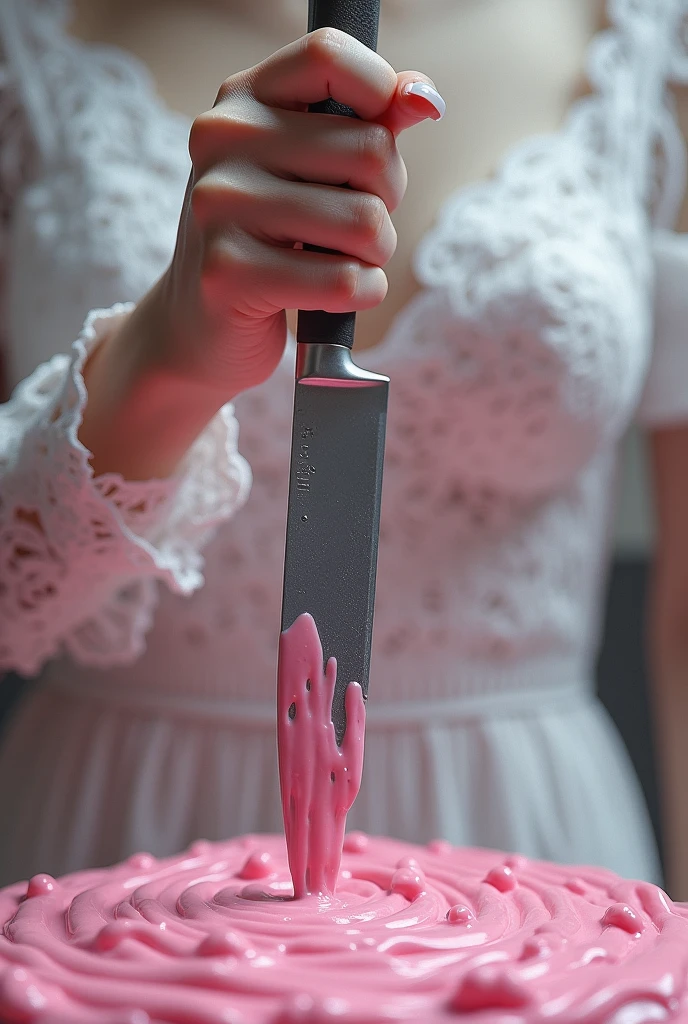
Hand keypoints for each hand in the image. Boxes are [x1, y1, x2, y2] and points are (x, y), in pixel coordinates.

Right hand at [80, 30, 442, 478]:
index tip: (379, 142)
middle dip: (385, 201)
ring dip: (376, 256)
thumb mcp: (314, 171)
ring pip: (365, 223)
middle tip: (355, 227)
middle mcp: (221, 140)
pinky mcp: (228, 272)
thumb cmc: (270, 242)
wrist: (201, 326)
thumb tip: (425, 97)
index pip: (330, 55)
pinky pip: (345, 281)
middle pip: (371, 150)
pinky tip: (337, 297)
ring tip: (342, 262)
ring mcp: (218, 205)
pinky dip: (362, 294)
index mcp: (242, 99)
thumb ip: (370, 123)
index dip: (380, 95)